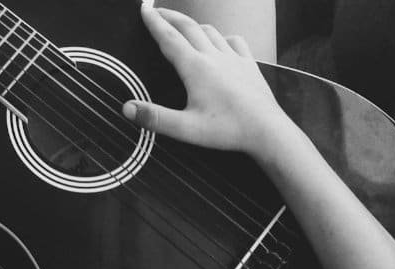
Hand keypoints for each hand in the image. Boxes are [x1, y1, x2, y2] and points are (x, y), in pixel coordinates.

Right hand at [123, 5, 288, 155]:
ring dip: (193, 25)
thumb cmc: (227, 130)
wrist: (266, 130)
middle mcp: (214, 56)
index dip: (154, 22)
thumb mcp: (186, 129)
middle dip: (170, 17)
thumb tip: (127, 109)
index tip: (144, 9)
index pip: (169, 38)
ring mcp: (234, 58)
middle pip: (188, 27)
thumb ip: (155, 118)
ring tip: (183, 25)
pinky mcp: (249, 64)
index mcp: (195, 68)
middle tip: (157, 11)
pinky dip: (223, 36)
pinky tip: (222, 41)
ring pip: (210, 31)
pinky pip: (235, 41)